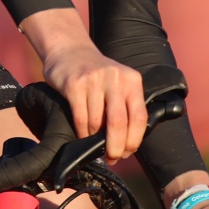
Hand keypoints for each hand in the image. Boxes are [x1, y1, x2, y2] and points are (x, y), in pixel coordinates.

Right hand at [20, 8, 147, 162]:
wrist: (69, 50)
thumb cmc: (96, 74)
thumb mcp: (118, 82)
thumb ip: (126, 105)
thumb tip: (128, 141)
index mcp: (132, 80)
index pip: (139, 116)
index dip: (134, 140)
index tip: (128, 152)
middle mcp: (115, 78)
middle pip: (118, 122)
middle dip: (116, 146)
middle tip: (112, 158)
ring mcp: (93, 81)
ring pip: (96, 123)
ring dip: (95, 140)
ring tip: (93, 143)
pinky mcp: (74, 85)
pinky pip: (80, 118)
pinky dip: (82, 133)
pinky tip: (82, 136)